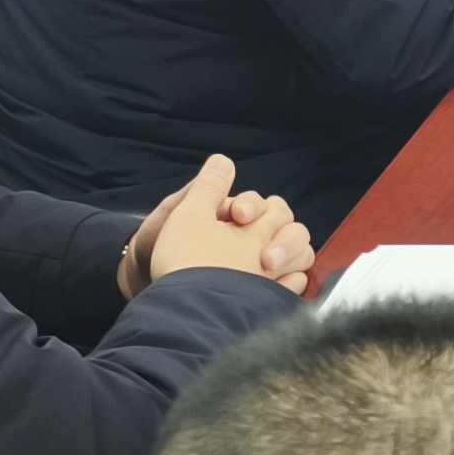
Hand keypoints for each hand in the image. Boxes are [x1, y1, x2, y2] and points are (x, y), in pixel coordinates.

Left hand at [125, 155, 313, 294]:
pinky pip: (294, 285)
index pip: (265, 205)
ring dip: (291, 256)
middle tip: (264, 256)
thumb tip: (223, 161)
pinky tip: (276, 289)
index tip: (238, 216)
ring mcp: (262, 268)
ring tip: (268, 270)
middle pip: (290, 228)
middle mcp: (253, 241)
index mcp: (235, 220)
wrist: (154, 293)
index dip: (255, 207)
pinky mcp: (265, 294)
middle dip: (284, 238)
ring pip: (299, 254)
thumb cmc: (160, 252)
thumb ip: (205, 188)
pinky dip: (290, 285)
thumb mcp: (177, 213)